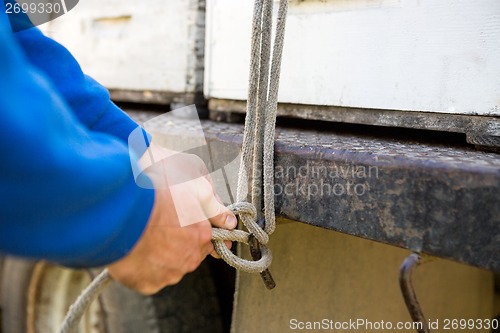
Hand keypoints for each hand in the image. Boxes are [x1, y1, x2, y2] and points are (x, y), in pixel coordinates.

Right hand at [108, 144, 235, 294]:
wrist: (121, 212)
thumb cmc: (155, 195)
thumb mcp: (193, 191)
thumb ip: (215, 209)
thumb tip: (230, 221)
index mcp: (202, 235)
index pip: (205, 238)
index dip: (192, 230)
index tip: (179, 225)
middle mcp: (190, 258)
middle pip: (187, 253)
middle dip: (176, 244)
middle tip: (157, 228)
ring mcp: (169, 274)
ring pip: (168, 266)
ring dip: (159, 256)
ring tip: (142, 237)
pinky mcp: (148, 284)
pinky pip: (148, 278)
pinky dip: (142, 269)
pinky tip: (133, 252)